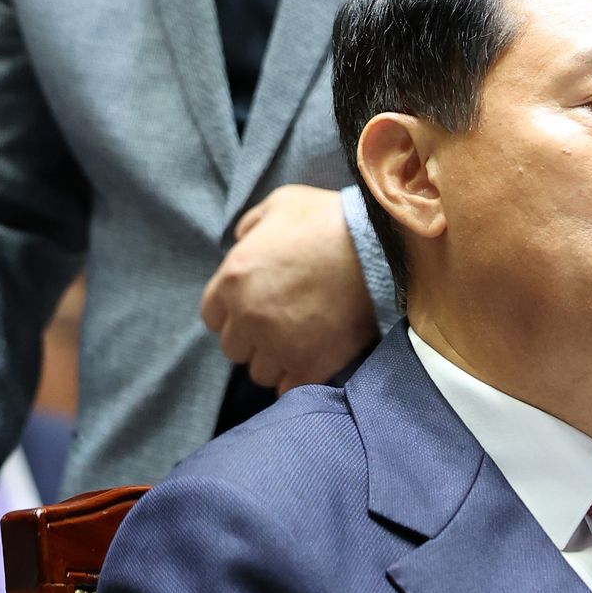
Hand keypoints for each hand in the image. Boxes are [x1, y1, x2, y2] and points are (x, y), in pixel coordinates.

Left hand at [201, 185, 375, 391]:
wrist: (379, 245)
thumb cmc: (329, 219)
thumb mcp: (280, 204)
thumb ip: (252, 225)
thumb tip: (243, 241)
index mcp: (232, 280)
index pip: (212, 317)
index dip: (234, 312)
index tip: (256, 306)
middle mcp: (249, 318)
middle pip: (235, 349)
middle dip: (254, 337)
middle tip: (283, 322)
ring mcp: (279, 346)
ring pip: (262, 372)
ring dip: (278, 359)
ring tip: (303, 339)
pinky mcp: (312, 365)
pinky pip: (290, 389)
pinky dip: (298, 377)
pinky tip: (313, 359)